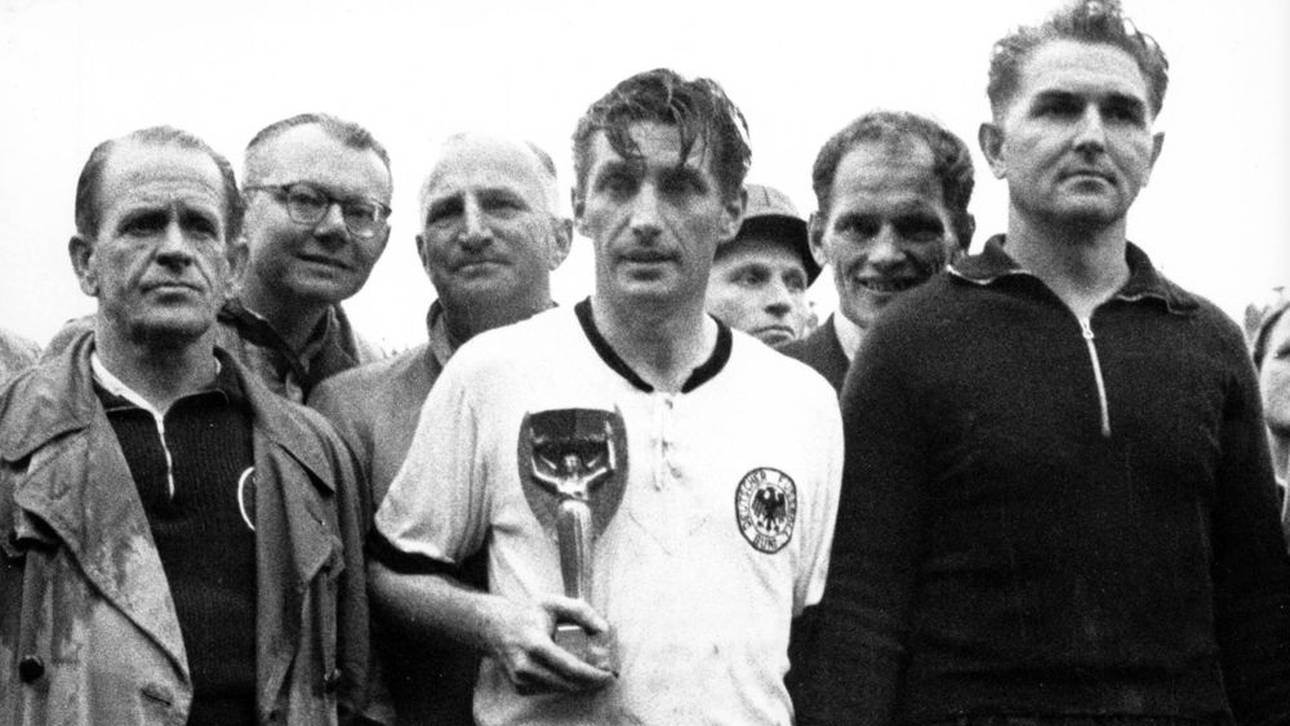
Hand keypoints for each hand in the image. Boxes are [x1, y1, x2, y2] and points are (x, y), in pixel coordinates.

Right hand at [481, 594, 615, 695]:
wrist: (495, 628)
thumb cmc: (528, 613)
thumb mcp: (554, 603)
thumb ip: (581, 612)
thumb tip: (604, 630)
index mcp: (535, 644)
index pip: (569, 667)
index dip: (592, 674)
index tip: (609, 675)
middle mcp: (525, 666)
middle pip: (567, 683)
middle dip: (591, 682)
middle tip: (607, 676)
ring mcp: (520, 680)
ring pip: (560, 689)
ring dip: (580, 684)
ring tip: (592, 671)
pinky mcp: (519, 688)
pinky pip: (550, 690)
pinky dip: (564, 684)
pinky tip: (570, 673)